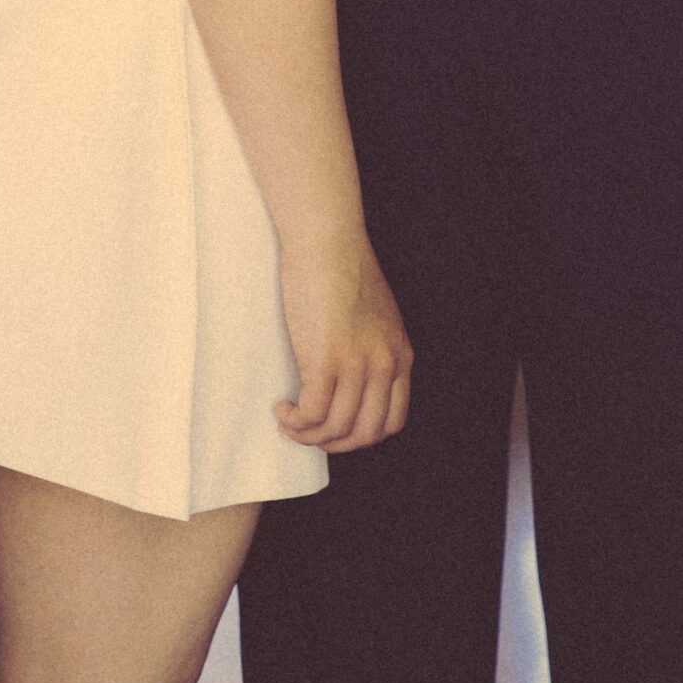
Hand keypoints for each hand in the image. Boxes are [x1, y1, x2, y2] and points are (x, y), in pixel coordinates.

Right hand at [276, 232, 412, 454]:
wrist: (327, 239)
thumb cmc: (343, 265)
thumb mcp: (375, 314)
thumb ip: (373, 346)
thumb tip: (351, 375)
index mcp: (399, 354)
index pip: (392, 420)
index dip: (361, 435)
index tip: (337, 429)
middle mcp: (384, 365)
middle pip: (365, 434)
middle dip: (335, 444)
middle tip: (310, 432)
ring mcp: (357, 364)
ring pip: (335, 429)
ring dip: (308, 435)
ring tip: (290, 421)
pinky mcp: (326, 360)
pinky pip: (311, 414)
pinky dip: (295, 422)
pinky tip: (283, 409)